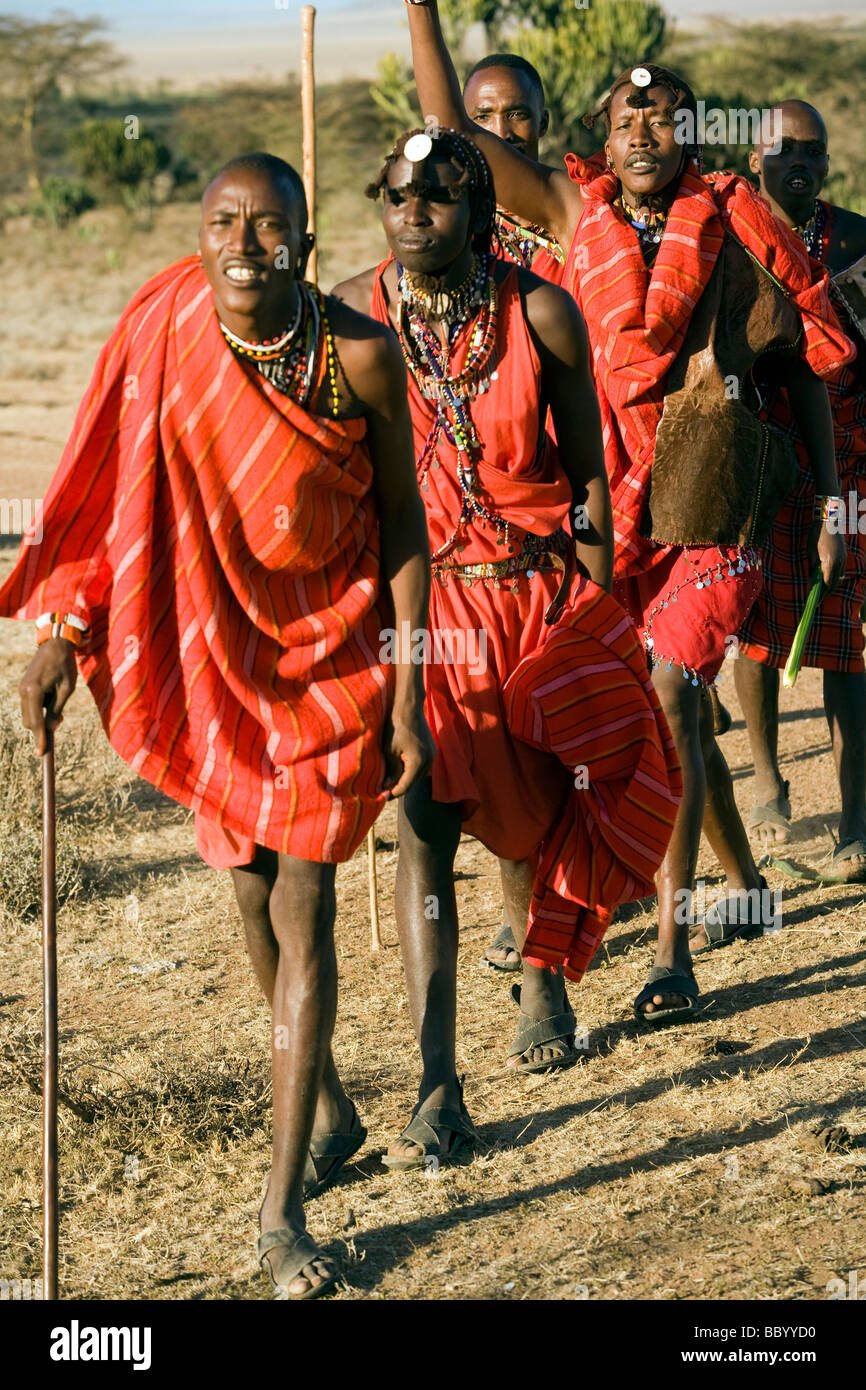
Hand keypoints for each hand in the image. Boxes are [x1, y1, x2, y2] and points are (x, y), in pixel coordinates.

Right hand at [19, 637, 77, 755]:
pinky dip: (39, 710)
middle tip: (61, 719)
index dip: (40, 738)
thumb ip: (57, 709)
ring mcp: (22, 689)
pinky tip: (52, 700)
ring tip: (59, 708)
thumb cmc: (64, 665)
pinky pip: (30, 706)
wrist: (55, 645)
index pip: (36, 721)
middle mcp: (23, 692)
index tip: (41, 753)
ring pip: (29, 715)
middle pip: (30, 722)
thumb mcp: (66, 689)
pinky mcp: (24, 688)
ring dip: (42, 718)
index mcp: (34, 691)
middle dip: (42, 728)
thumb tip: (51, 728)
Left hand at [383, 704, 435, 797]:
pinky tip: (398, 769)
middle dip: (398, 788)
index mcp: (418, 762)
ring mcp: (432, 755)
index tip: (381, 797)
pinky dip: (410, 770)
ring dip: (404, 779)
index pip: (405, 786)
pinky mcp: (431, 750)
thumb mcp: (389, 750)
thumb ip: (390, 770)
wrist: (408, 707)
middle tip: (383, 792)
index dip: (392, 793)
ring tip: (389, 781)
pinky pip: (420, 766)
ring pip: (417, 775)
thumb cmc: (396, 726)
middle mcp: (428, 761)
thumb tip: (386, 787)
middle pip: (412, 783)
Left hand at [815, 521, 846, 595]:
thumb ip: (812, 568)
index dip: (822, 594)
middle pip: (834, 583)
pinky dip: (834, 577)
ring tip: (822, 592)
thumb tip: (811, 580)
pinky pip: (840, 571)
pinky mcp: (844, 556)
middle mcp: (839, 562)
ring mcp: (843, 559)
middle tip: (818, 599)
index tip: (816, 601)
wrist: (828, 520)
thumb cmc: (816, 536)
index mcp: (830, 563)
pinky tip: (828, 580)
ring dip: (831, 585)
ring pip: (838, 578)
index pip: (827, 584)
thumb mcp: (810, 553)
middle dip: (826, 593)